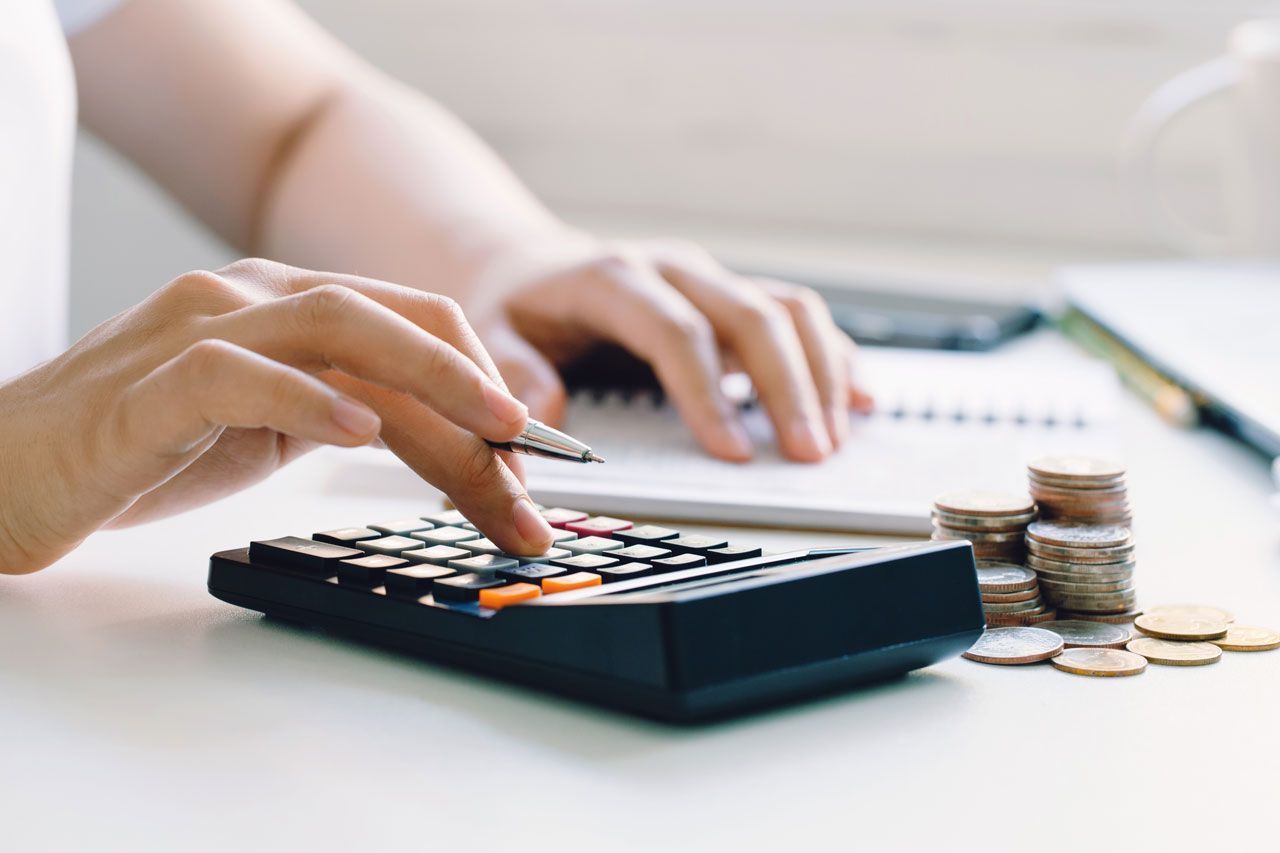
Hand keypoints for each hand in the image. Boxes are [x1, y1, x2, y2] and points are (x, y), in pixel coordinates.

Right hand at [0, 259, 554, 573]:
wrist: (13, 470)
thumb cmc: (146, 446)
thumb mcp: (275, 429)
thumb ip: (351, 416)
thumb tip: (456, 449)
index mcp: (287, 305)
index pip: (413, 323)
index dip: (484, 382)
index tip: (532, 460)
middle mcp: (252, 298)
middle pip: (394, 321)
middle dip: (479, 394)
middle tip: (536, 468)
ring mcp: (199, 328)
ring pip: (335, 326)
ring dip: (428, 383)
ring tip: (490, 437)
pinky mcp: (150, 382)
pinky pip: (239, 374)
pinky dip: (307, 399)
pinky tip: (361, 431)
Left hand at [466, 234, 873, 462]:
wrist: (528, 266)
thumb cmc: (513, 308)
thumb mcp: (488, 333)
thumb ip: (513, 371)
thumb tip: (543, 418)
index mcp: (612, 277)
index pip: (675, 331)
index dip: (707, 392)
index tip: (731, 453)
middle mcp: (672, 270)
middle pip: (749, 314)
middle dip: (786, 386)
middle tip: (807, 454)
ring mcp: (708, 279)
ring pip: (786, 308)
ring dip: (819, 372)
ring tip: (834, 438)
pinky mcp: (730, 295)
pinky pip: (796, 315)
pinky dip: (830, 356)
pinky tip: (855, 399)